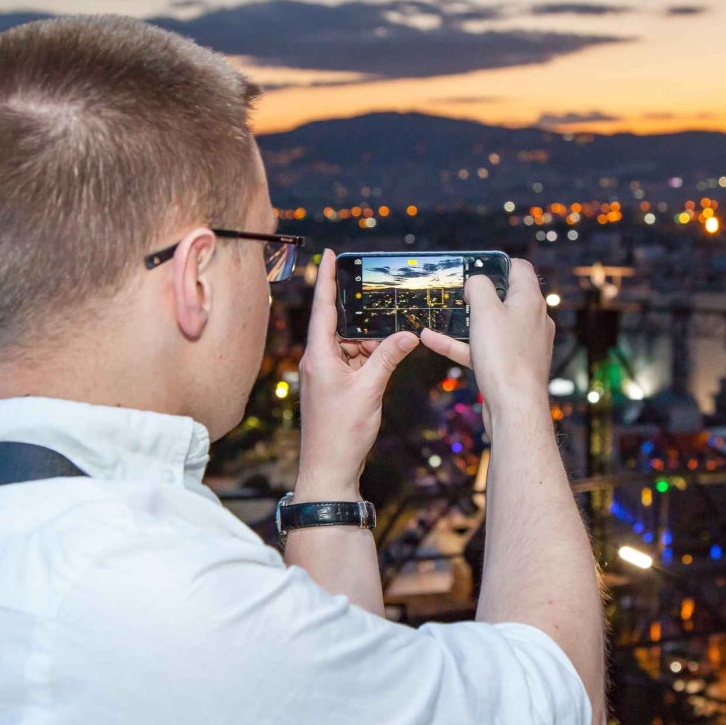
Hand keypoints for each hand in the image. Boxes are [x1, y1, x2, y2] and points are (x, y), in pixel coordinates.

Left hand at [295, 249, 418, 501]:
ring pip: (350, 345)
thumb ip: (388, 357)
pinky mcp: (335, 388)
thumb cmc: (341, 433)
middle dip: (364, 319)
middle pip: (340, 325)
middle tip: (384, 305)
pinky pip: (354, 362)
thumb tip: (407, 335)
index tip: (330, 254)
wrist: (329, 470)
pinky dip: (370, 359)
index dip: (327, 279)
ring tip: (394, 341)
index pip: (324, 308)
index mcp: (318, 355)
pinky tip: (388, 359)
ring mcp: (325, 375)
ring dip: (371, 344)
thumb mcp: (369, 390)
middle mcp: (318, 361)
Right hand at [420, 259, 553, 436]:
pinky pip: (483, 348)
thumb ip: (479, 287)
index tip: (476, 267)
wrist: (515, 408)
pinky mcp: (510, 365)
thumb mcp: (485, 311)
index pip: (520, 269)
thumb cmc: (504, 357)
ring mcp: (522, 344)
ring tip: (443, 315)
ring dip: (466, 321)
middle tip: (457, 292)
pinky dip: (461, 343)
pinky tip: (432, 340)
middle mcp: (531, 320)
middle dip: (479, 294)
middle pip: (505, 296)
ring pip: (491, 325)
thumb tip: (476, 281)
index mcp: (530, 301)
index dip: (498, 263)